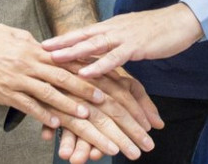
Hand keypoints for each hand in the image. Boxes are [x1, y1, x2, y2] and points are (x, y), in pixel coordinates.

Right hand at [0, 24, 101, 127]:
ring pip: (48, 93)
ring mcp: (17, 79)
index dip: (83, 65)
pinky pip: (28, 106)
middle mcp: (28, 63)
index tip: (98, 72)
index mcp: (31, 48)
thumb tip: (40, 42)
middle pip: (62, 76)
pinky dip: (42, 115)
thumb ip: (26, 37)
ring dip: (68, 105)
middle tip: (102, 98)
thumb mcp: (7, 32)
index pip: (64, 57)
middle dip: (83, 88)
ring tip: (84, 114)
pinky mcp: (6, 93)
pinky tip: (54, 123)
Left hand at [42, 4, 204, 76]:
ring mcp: (124, 36)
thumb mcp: (132, 35)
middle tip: (38, 50)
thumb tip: (103, 51)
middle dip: (59, 44)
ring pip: (93, 44)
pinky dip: (98, 65)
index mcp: (112, 26)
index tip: (44, 44)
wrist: (182, 21)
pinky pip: (114, 57)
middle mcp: (113, 28)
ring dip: (72, 52)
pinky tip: (86, 72)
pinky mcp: (136, 46)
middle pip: (81, 36)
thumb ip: (116, 43)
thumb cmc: (158, 30)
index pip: (82, 32)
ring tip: (54, 60)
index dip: (63, 38)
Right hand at [42, 63, 162, 160]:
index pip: (123, 102)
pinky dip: (59, 135)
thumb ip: (139, 101)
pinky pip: (54, 121)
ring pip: (82, 122)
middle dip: (123, 135)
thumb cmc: (90, 70)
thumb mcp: (117, 81)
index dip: (136, 120)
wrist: (53, 52)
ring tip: (109, 154)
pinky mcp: (48, 102)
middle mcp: (87, 86)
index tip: (148, 139)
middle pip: (107, 113)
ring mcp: (67, 94)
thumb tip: (159, 124)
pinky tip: (67, 152)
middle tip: (136, 154)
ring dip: (95, 140)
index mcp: (104, 79)